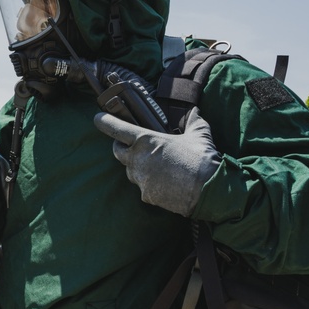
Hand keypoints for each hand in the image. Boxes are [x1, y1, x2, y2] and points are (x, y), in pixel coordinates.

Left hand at [93, 106, 221, 216]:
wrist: (211, 191)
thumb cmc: (202, 160)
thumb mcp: (199, 134)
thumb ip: (193, 121)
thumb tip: (195, 112)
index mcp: (146, 141)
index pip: (116, 129)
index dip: (104, 123)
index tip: (98, 119)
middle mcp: (138, 160)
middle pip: (117, 152)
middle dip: (121, 147)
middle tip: (131, 145)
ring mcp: (140, 179)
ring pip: (131, 171)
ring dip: (137, 167)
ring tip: (157, 165)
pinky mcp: (146, 196)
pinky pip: (143, 187)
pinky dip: (150, 184)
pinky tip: (165, 182)